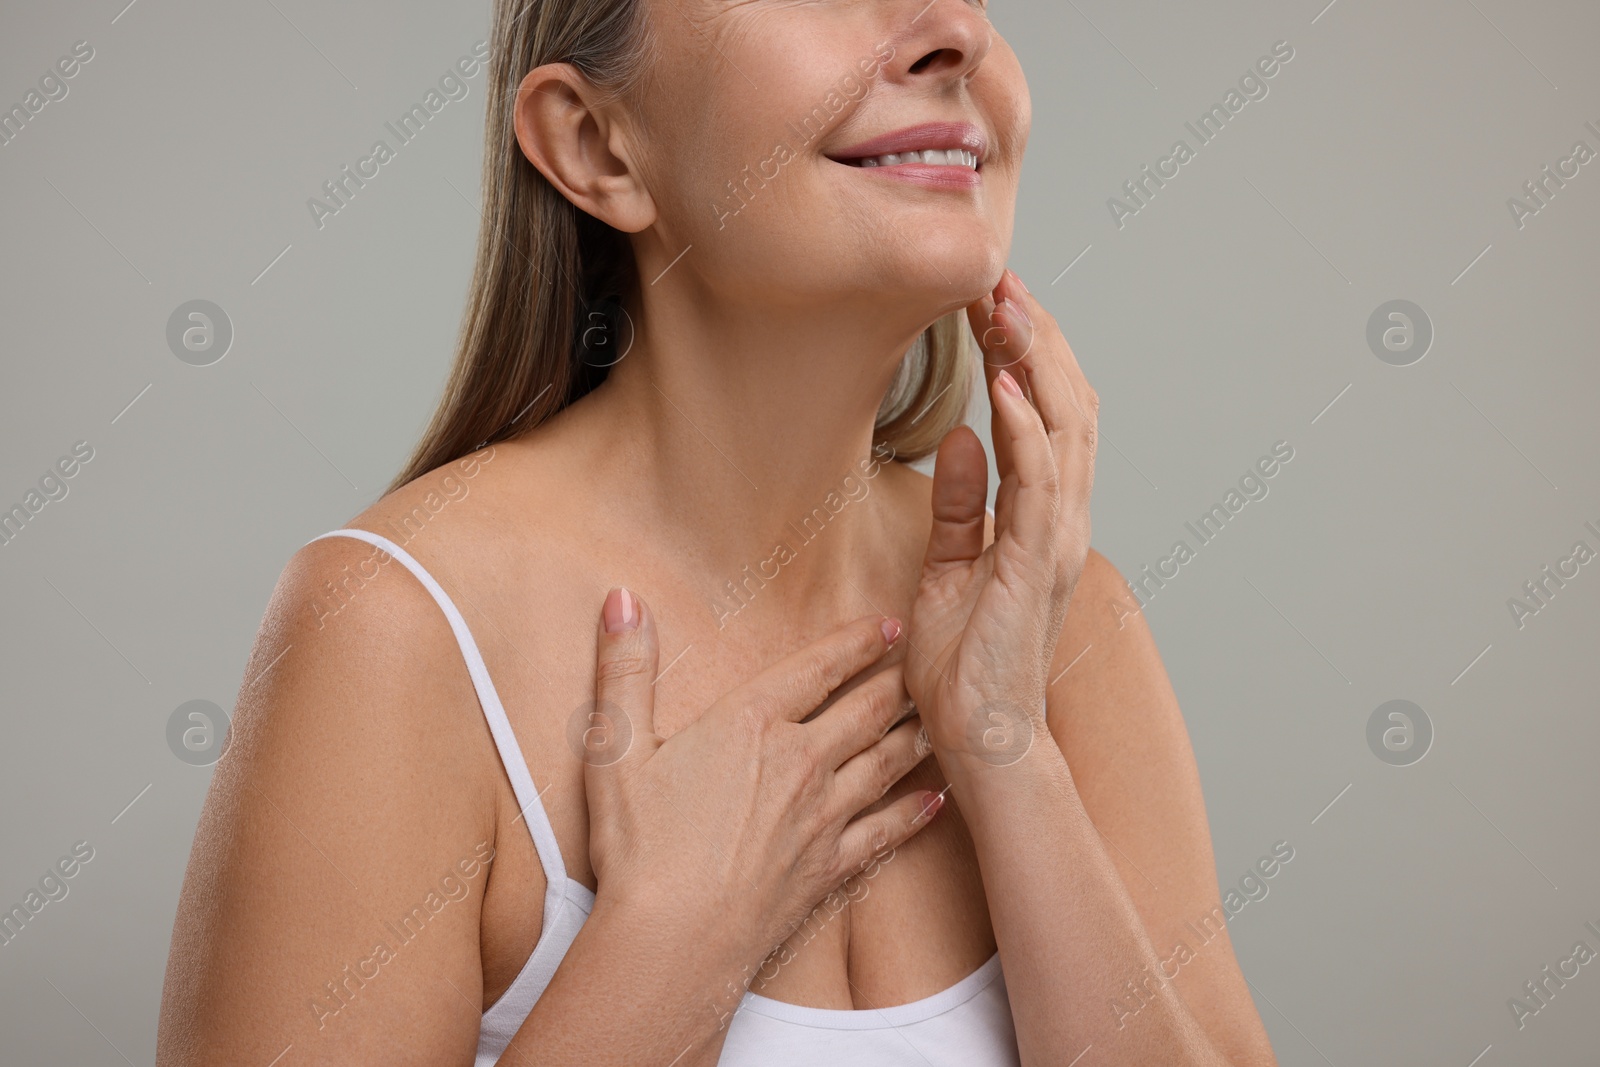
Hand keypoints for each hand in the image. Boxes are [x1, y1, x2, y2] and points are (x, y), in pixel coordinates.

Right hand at [579, 589, 940, 982]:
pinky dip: (914, 813)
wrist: (672, 941)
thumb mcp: (616, 748)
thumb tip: (622, 598)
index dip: (857, 641)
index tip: (887, 624)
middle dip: (897, 682)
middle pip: (865, 711)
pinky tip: (935, 801)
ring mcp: (823, 816)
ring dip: (913, 737)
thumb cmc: (640, 847)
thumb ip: (625, 668)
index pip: (817, 667)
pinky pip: (885, 832)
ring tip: (937, 718)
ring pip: (885, 763)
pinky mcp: (830, 866)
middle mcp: (801, 762)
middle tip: (925, 663)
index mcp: (752, 724)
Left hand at [904, 268, 1097, 769]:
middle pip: (1067, 406)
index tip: (993, 302)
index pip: (1048, 417)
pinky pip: (1038, 484)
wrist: (982, 740)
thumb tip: (960, 440)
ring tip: (1005, 305)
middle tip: (1000, 279)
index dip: (1028, 356)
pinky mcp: (1035, 564)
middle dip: (1036, 338)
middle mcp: (1060, 520)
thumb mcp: (948, 570)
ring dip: (1036, 363)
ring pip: (1065, 430)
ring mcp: (1055, 540)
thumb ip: (960, 506)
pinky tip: (1007, 385)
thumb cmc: (964, 669)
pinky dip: (1027, 430)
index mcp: (1040, 519)